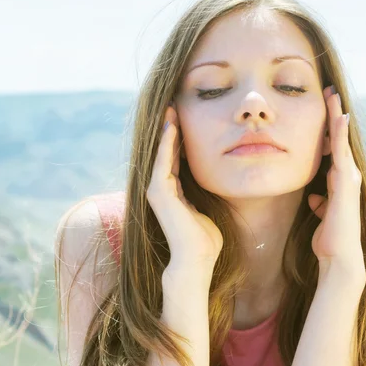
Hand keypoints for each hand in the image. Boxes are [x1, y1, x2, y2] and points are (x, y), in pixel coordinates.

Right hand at [147, 102, 222, 280]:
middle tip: (173, 106)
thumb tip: (208, 184)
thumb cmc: (204, 239)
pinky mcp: (159, 193)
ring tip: (171, 110)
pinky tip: (172, 128)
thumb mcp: (203, 208)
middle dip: (169, 130)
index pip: (173, 159)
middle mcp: (160, 190)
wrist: (197, 259)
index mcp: (172, 193)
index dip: (177, 140)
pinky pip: (162, 162)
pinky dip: (166, 145)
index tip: (184, 120)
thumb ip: (199, 195)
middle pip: (164, 152)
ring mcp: (157, 191)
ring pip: (161, 154)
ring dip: (166, 131)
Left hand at [307, 86, 364, 282]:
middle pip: (340, 139)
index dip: (329, 129)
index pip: (333, 149)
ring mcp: (348, 178)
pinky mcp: (345, 182)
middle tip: (330, 90)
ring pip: (342, 141)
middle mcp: (347, 176)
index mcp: (339, 181)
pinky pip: (341, 153)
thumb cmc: (330, 237)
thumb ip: (320, 203)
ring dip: (337, 117)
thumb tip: (313, 198)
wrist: (340, 255)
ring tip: (332, 96)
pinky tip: (339, 119)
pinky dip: (340, 136)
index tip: (324, 108)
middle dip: (335, 114)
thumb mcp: (322, 215)